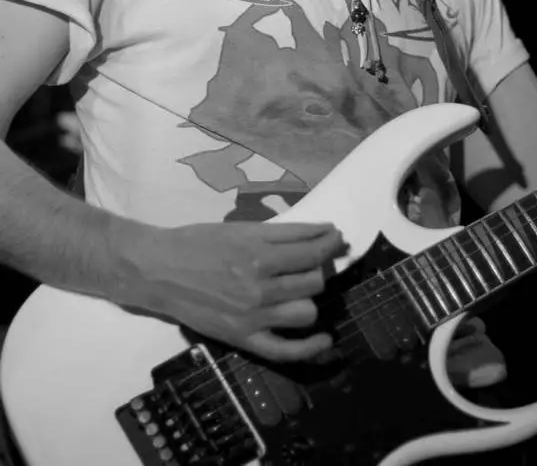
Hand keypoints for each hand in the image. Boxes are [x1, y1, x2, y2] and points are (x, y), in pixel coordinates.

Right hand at [123, 220, 345, 361]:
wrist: (159, 270)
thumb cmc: (199, 242)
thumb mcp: (243, 228)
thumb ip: (286, 232)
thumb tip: (325, 231)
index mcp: (259, 253)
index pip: (312, 251)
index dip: (330, 242)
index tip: (336, 237)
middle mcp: (259, 286)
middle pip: (314, 280)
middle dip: (317, 267)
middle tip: (309, 260)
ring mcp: (252, 316)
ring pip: (306, 311)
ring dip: (308, 296)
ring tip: (300, 287)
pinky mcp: (243, 339)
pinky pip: (286, 351)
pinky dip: (310, 347)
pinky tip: (324, 338)